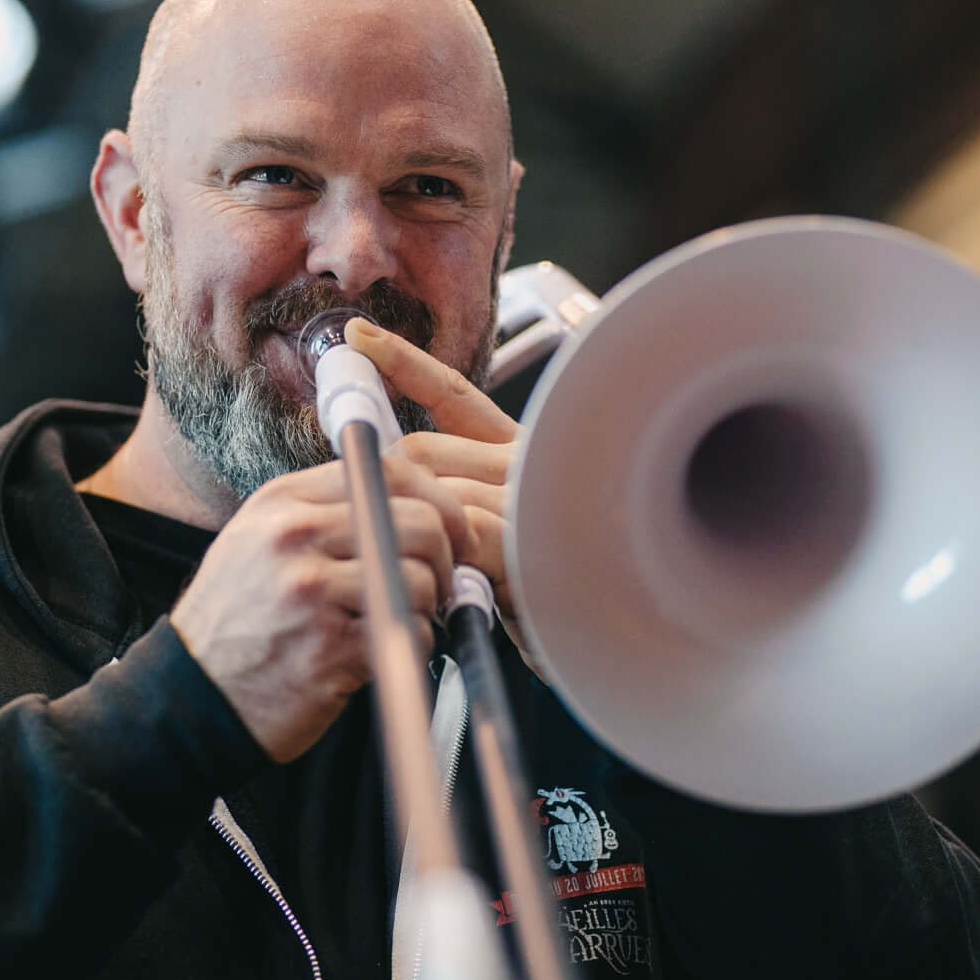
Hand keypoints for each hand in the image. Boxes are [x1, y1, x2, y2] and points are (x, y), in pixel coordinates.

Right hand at [170, 446, 475, 761]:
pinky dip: (410, 647)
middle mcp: (294, 537)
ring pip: (419, 579)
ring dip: (427, 607)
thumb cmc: (235, 624)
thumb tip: (408, 498)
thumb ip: (321, 511)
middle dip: (444, 556)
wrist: (191, 698)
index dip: (437, 499)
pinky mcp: (329, 647)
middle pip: (417, 522)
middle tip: (437, 582)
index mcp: (282, 503)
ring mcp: (310, 591)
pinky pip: (408, 633)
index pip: (386, 472)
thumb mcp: (258, 542)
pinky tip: (381, 653)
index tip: (449, 528)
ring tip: (399, 621)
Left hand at [344, 318, 532, 657]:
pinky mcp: (535, 534)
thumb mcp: (500, 536)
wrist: (619, 640)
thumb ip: (460, 499)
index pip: (452, 397)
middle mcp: (530, 462)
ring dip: (426, 535)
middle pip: (422, 451)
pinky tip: (463, 583)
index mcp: (523, 451)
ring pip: (436, 491)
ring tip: (445, 577)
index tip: (360, 340)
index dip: (404, 363)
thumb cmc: (562, 597)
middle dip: (395, 488)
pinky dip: (451, 559)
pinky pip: (465, 531)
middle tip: (398, 532)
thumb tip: (400, 474)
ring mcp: (534, 495)